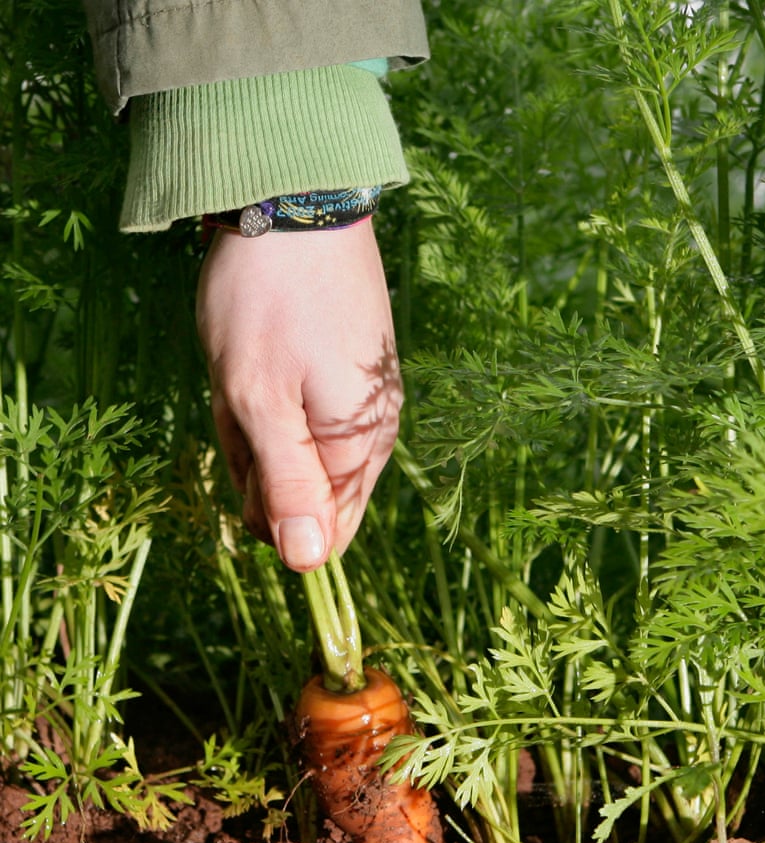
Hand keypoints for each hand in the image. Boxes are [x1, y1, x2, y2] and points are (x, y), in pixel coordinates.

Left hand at [196, 219, 401, 571]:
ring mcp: (360, 402)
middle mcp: (371, 435)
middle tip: (240, 396)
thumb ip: (285, 486)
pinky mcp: (347, 374)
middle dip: (256, 457)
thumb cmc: (269, 303)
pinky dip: (266, 394)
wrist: (297, 202)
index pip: (321, 535)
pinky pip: (299, 413)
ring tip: (246, 364)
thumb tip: (308, 566)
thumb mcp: (259, 399)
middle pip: (301, 492)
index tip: (247, 449)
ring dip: (255, 421)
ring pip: (293, 449)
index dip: (269, 510)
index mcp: (357, 449)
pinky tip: (257, 353)